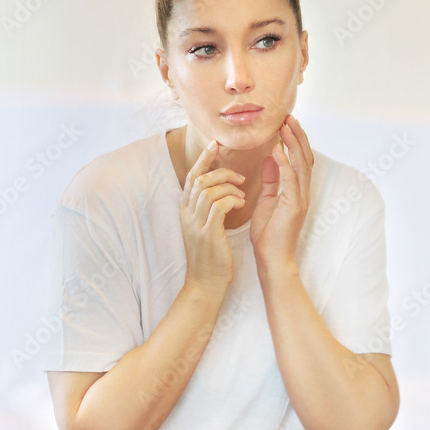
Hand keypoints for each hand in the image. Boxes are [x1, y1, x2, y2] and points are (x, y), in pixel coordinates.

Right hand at [179, 140, 245, 289]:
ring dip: (229, 187)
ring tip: (242, 195)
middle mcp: (187, 214)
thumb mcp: (205, 227)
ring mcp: (196, 224)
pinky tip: (241, 205)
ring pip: (209, 190)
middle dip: (221, 171)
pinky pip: (219, 206)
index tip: (215, 144)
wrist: (206, 284)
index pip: (191, 177)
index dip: (203, 159)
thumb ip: (208, 207)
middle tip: (240, 176)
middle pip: (199, 180)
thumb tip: (220, 187)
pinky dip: (231, 200)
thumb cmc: (211, 255)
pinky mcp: (208, 234)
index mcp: (186, 211)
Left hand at [250, 115, 313, 274]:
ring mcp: (301, 199)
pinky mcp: (294, 206)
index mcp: (297, 190)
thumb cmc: (268, 234)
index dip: (295, 140)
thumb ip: (270, 180)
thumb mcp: (266, 201)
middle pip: (305, 157)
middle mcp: (303, 192)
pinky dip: (284, 163)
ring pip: (302, 164)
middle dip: (297, 136)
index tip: (286, 122)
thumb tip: (270, 157)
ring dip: (293, 143)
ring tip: (285, 126)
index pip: (300, 159)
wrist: (271, 260)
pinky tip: (276, 149)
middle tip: (289, 116)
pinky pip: (291, 180)